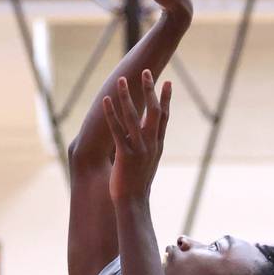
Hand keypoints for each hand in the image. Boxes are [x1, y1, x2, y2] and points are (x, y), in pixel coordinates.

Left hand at [102, 70, 171, 203]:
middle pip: (153, 112)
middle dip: (149, 91)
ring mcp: (139, 149)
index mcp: (158, 145)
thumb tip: (146, 133)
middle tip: (146, 72)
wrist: (133, 202)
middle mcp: (151, 144)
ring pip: (134, 118)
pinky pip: (117, 130)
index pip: (164, 117)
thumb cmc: (138, 183)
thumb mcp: (147, 161)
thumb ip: (148, 145)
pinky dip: (111, 114)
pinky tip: (106, 101)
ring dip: (127, 97)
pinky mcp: (125, 155)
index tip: (167, 82)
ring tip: (121, 80)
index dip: (166, 99)